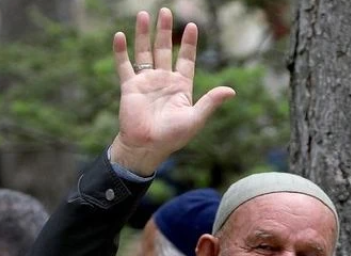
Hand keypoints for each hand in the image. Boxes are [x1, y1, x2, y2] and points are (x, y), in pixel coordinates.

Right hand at [108, 9, 235, 176]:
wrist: (148, 147)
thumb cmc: (173, 137)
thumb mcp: (195, 118)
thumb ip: (210, 102)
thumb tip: (231, 91)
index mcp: (181, 87)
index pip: (186, 59)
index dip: (188, 43)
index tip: (192, 26)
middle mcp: (163, 80)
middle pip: (164, 49)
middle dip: (164, 30)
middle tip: (165, 11)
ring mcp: (146, 82)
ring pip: (144, 52)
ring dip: (143, 34)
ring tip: (143, 14)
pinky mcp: (130, 87)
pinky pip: (124, 65)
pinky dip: (121, 51)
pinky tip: (120, 36)